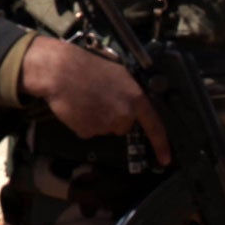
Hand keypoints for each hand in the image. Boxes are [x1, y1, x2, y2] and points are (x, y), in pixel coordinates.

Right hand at [19, 36, 170, 164]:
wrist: (58, 70)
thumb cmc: (86, 65)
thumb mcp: (118, 73)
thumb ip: (130, 93)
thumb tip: (132, 105)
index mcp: (135, 99)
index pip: (155, 127)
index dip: (161, 145)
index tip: (166, 159)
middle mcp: (124, 115)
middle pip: (123, 126)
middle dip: (114, 116)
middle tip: (99, 98)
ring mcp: (105, 125)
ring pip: (104, 128)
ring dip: (96, 118)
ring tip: (84, 98)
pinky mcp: (87, 131)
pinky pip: (87, 130)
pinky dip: (82, 122)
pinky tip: (76, 106)